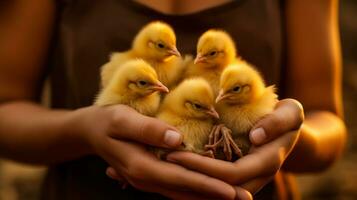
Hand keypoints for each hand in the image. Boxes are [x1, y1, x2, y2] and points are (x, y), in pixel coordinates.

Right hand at [74, 105, 236, 199]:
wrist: (90, 132)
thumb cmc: (107, 121)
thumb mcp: (123, 119)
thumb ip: (149, 130)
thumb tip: (178, 140)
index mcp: (141, 167)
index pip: (181, 179)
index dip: (207, 185)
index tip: (232, 190)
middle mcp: (146, 180)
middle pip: (185, 192)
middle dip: (215, 196)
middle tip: (245, 198)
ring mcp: (148, 180)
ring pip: (182, 194)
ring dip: (208, 196)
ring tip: (234, 196)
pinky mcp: (151, 175)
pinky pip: (177, 188)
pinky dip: (195, 190)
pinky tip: (210, 189)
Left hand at [166, 98, 303, 197]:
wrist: (290, 131)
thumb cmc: (288, 116)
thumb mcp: (292, 113)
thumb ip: (278, 123)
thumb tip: (256, 136)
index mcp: (267, 163)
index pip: (231, 174)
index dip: (204, 168)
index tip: (177, 154)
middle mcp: (256, 177)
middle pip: (219, 187)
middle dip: (191, 175)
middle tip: (165, 159)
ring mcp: (247, 180)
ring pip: (216, 190)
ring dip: (192, 180)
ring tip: (167, 163)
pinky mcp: (239, 176)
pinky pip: (216, 183)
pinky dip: (198, 178)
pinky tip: (179, 168)